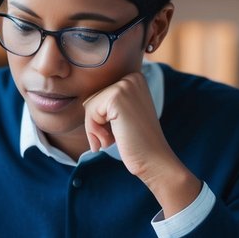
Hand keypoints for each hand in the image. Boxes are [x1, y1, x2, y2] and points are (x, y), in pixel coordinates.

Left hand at [83, 72, 200, 216]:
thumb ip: (108, 104)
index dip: (102, 119)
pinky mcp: (117, 97)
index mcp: (135, 79)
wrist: (154, 160)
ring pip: (90, 105)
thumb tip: (84, 100)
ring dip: (95, 129)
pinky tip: (109, 141)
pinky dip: (94, 131)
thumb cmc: (136, 143)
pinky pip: (90, 112)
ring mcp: (125, 85)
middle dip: (97, 123)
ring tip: (112, 140)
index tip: (116, 133)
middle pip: (93, 98)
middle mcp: (132, 78)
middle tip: (114, 138)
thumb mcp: (124, 116)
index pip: (100, 95)